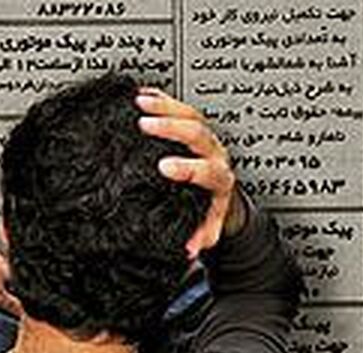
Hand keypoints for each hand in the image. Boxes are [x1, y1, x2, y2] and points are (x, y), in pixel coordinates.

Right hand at [135, 87, 239, 258]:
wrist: (221, 190)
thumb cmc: (210, 204)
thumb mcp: (208, 224)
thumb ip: (200, 235)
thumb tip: (189, 248)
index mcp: (218, 178)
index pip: (206, 170)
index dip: (187, 168)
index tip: (164, 167)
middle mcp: (214, 153)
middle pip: (197, 134)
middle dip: (171, 127)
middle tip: (147, 125)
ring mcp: (205, 136)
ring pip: (190, 114)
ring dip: (165, 106)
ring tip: (140, 102)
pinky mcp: (194, 123)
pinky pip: (181, 106)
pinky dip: (162, 99)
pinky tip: (142, 94)